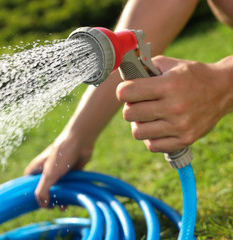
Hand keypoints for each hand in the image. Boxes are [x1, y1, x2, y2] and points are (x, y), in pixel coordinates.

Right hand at [24, 132, 92, 207]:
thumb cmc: (62, 154)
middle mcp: (46, 170)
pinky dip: (68, 194)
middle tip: (52, 207)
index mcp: (37, 168)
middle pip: (43, 188)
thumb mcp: (49, 174)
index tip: (38, 204)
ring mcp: (58, 171)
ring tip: (63, 207)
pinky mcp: (70, 172)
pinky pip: (67, 186)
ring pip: (56, 188)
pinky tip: (70, 201)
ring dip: (59, 199)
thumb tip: (42, 204)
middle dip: (47, 199)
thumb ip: (43, 190)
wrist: (80, 141)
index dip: (31, 194)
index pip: (28, 184)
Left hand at [116, 55, 232, 152]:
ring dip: (139, 123)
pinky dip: (150, 137)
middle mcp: (174, 107)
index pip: (127, 93)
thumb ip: (143, 67)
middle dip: (130, 107)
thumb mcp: (169, 64)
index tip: (127, 90)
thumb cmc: (191, 75)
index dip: (122, 91)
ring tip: (148, 116)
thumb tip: (120, 76)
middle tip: (139, 103)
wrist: (224, 90)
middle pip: (129, 114)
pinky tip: (157, 127)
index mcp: (168, 85)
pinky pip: (152, 146)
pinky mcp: (185, 140)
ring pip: (138, 132)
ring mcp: (180, 126)